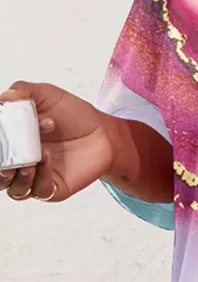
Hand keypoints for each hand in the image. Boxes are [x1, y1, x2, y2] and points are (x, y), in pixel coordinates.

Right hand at [0, 81, 114, 202]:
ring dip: (17, 177)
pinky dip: (39, 176)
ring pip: (15, 190)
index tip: (0, 134)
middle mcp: (20, 163)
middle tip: (4, 161)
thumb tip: (3, 98)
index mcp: (12, 142)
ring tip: (27, 163)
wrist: (103, 131)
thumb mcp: (46, 95)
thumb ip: (23, 92)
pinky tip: (46, 157)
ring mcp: (36, 177)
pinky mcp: (53, 188)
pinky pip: (39, 190)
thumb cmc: (73, 114)